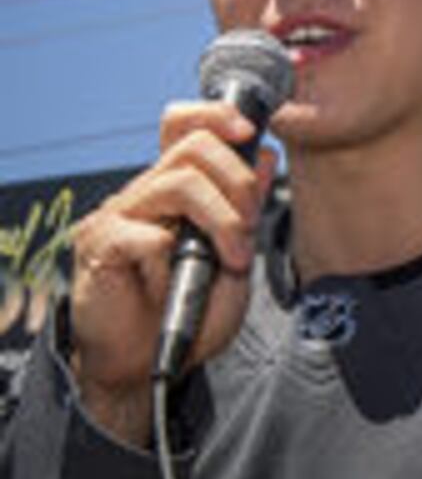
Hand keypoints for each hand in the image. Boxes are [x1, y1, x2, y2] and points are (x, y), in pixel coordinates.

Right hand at [67, 101, 276, 446]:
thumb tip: (264, 155)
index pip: (184, 125)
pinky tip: (169, 286)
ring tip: (231, 259)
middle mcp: (146, 192)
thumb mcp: (236, 258)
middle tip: (248, 228)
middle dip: (238, 183)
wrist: (151, 362)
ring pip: (178, 183)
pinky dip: (171, 261)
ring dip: (221, 221)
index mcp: (177, 189)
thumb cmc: (191, 309)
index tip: (249, 130)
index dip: (216, 116)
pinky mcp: (99, 245)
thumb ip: (248, 210)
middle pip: (195, 146)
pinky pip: (146, 234)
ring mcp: (120, 215)